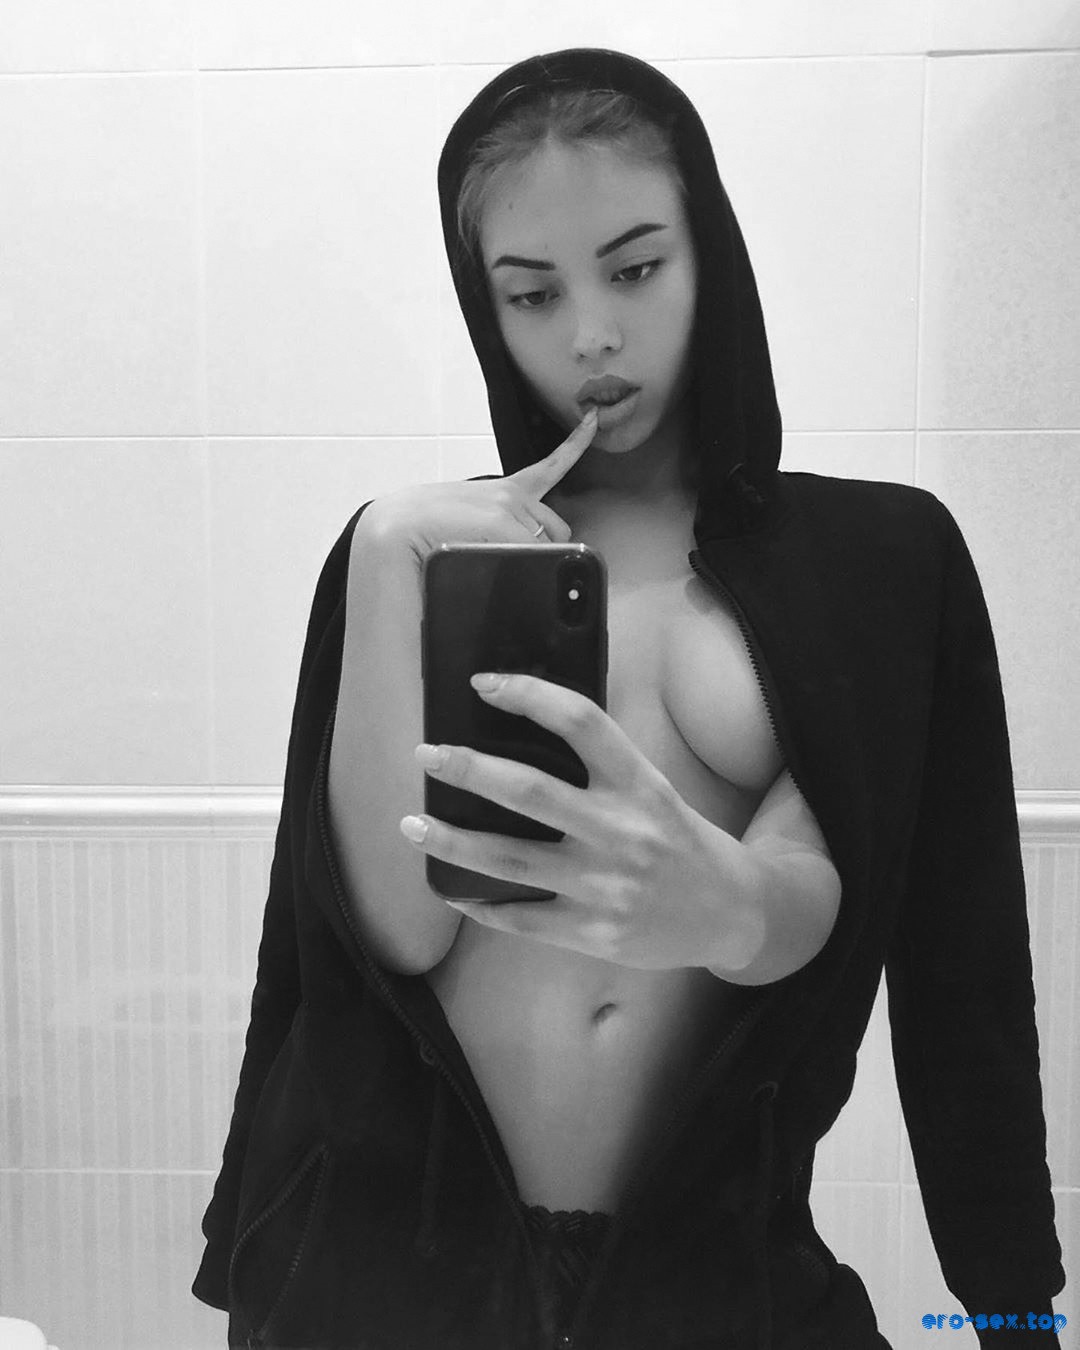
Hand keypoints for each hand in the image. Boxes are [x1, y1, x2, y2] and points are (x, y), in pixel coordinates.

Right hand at [360, 406, 599, 566]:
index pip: (551, 467)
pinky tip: (541, 534)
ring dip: (530, 562)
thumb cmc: (423, 534)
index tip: (593, 420)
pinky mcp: (500, 520)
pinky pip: (538, 545)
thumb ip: (494, 533)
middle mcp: (510, 494)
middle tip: (511, 563)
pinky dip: (541, 560)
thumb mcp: (466, 526)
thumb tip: (515, 554)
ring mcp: (508, 505)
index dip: (575, 443)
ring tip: (488, 565)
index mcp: (503, 490)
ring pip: (545, 547)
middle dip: (546, 548)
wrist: (393, 529)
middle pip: (556, 528)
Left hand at [399, 672, 761, 971]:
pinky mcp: (593, 933)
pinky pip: (521, 918)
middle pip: (530, 791)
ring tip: (412, 824)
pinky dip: (481, 904)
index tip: (483, 684)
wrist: (731, 914)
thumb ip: (601, 770)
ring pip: (510, 859)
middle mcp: (621, 831)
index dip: (530, 695)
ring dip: (452, 842)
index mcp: (639, 784)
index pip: (581, 722)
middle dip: (468, 769)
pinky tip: (454, 890)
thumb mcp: (654, 790)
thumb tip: (518, 738)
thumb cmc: (681, 842)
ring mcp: (604, 886)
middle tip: (426, 754)